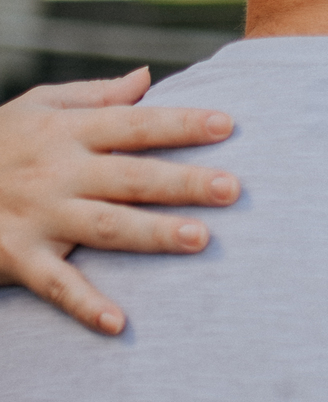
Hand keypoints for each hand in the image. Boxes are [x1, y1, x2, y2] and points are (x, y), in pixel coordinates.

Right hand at [0, 67, 239, 335]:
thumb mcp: (36, 107)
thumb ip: (95, 96)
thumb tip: (147, 77)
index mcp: (66, 132)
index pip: (134, 124)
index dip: (180, 124)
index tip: (228, 125)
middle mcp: (57, 172)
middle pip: (130, 177)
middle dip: (182, 182)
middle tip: (232, 188)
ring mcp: (38, 217)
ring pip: (105, 227)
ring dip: (152, 234)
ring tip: (200, 239)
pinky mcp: (18, 257)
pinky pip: (57, 285)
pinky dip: (85, 306)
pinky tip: (119, 324)